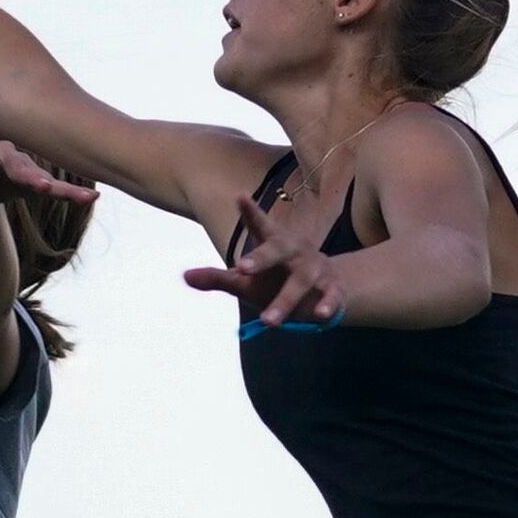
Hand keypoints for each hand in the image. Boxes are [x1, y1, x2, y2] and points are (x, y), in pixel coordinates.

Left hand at [0, 121, 93, 222]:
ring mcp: (20, 174)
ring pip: (40, 178)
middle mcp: (5, 160)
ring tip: (78, 195)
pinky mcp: (30, 187)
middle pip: (18, 164)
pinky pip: (55, 191)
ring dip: (54, 186)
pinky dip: (72, 194)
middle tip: (37, 181)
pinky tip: (93, 198)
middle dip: (27, 171)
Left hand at [184, 189, 343, 327]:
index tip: (240, 196)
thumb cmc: (277, 279)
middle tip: (241, 268)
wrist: (326, 288)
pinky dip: (327, 304)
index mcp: (273, 242)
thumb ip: (218, 278)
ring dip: (285, 299)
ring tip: (268, 320)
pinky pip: (331, 295)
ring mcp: (315, 268)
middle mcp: (295, 250)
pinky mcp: (333, 287)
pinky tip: (320, 316)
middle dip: (261, 257)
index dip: (250, 211)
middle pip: (278, 249)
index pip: (259, 225)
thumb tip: (184, 277)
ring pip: (300, 280)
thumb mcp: (246, 281)